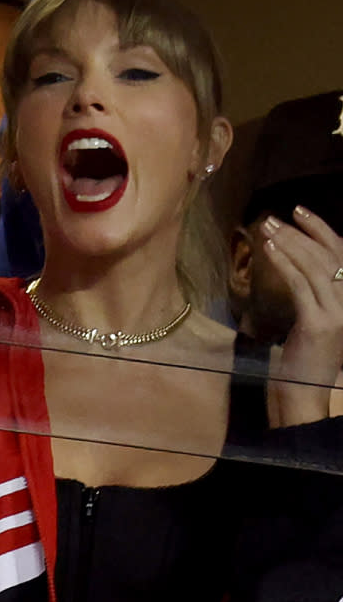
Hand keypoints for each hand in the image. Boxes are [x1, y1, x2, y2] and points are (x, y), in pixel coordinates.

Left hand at [263, 207, 342, 425]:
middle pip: (330, 256)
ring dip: (290, 243)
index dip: (323, 230)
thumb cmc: (304, 354)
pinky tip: (268, 249)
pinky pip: (300, 284)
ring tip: (267, 229)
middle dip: (301, 232)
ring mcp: (339, 314)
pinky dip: (284, 263)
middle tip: (274, 218)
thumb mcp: (315, 316)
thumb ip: (315, 289)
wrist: (303, 391)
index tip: (300, 211)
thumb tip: (298, 255)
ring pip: (315, 266)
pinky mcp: (319, 323)